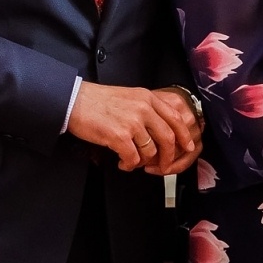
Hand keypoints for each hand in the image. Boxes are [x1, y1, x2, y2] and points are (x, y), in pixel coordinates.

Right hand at [67, 82, 200, 172]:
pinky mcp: (119, 136)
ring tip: (132, 162)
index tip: (187, 146)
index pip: (175, 118)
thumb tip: (161, 129)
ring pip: (150, 151)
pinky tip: (122, 163)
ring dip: (143, 162)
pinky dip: (129, 164)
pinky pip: (133, 158)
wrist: (74, 101)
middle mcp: (143, 108)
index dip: (184, 136)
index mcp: (147, 97)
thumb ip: (147, 109)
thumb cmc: (98, 101)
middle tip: (163, 166)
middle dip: (168, 156)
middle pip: (168, 138)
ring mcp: (132, 122)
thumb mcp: (129, 96)